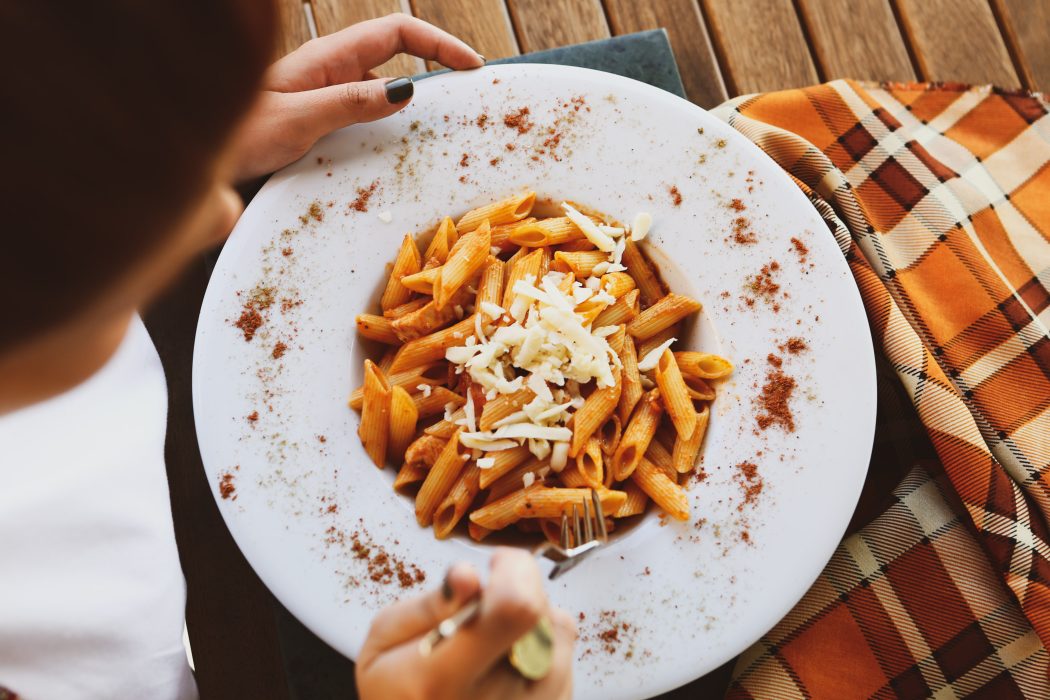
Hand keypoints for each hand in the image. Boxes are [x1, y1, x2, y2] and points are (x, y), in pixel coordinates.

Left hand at [233, 13, 483, 179]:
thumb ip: (350, 103)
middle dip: (437, 65)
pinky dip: (390, 124)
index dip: (439, 43)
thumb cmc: (234, 136)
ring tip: (442, 128)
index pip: (398, 32)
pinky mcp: (320, 117)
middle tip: (470, 96)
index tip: (472, 67)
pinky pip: (366, 111)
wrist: (194, 161)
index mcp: (328, 58)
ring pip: (383, 85)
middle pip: (398, 53)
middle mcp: (330, 69)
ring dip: (415, 100)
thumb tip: (406, 90)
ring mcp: (325, 92)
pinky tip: (396, 150)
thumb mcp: (297, 120)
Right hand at [357, 549, 575, 699]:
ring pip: (557, 628)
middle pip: (538, 612)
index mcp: (443, 679)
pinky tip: (509, 661)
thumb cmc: (396, 688)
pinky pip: (564, 652)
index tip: (493, 565)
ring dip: (528, 618)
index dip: (512, 571)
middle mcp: (496, 699)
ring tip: (491, 642)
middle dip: (512, 591)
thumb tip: (468, 574)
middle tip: (479, 614)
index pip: (513, 609)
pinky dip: (541, 644)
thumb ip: (428, 605)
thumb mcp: (385, 641)